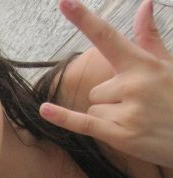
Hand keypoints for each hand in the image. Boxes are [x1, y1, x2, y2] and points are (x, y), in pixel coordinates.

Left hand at [40, 0, 172, 168]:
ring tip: (139, 121)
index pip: (107, 37)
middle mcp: (133, 84)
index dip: (84, 19)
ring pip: (93, 108)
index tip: (64, 2)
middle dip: (112, 100)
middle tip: (141, 107)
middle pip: (96, 89)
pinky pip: (83, 123)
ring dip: (109, 117)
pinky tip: (45, 110)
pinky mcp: (121, 135)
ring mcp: (128, 110)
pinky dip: (64, 118)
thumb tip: (144, 4)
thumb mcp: (169, 66)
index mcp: (143, 64)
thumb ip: (149, 38)